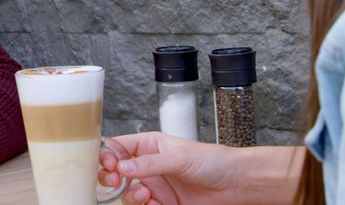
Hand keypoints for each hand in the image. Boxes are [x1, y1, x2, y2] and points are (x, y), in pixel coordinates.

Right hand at [99, 133, 246, 204]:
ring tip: (144, 193)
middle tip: (115, 180)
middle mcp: (148, 165)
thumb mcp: (178, 157)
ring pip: (127, 192)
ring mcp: (155, 185)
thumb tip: (123, 167)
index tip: (109, 165)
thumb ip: (149, 163)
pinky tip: (155, 203)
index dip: (108, 155)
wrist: (236, 185)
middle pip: (116, 171)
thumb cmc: (213, 161)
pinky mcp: (162, 203)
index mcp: (149, 145)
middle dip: (111, 176)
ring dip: (130, 194)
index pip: (118, 147)